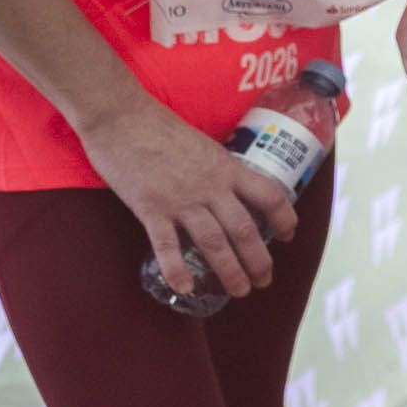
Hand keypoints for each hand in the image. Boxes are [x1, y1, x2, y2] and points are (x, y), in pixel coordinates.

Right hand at [81, 98, 298, 302]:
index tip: (287, 236)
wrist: (119, 115)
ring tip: (240, 291)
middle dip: (259, 260)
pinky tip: (186, 289)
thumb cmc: (157, 126)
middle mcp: (210, 186)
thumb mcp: (201, 144)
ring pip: (214, 242)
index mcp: (226, 167)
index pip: (269, 195)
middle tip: (264, 281)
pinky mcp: (150, 208)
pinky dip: (177, 270)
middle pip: (245, 229)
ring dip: (230, 271)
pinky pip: (166, 245)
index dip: (284, 218)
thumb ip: (215, 168)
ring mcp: (181, 199)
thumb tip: (226, 188)